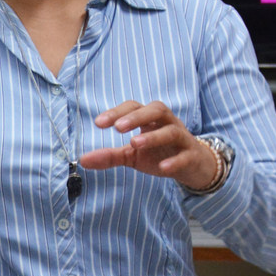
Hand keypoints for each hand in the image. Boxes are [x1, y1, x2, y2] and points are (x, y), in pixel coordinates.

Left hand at [77, 100, 220, 190]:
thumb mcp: (132, 155)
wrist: (193, 166)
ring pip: (171, 130)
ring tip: (134, 144)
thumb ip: (110, 156)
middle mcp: (167, 123)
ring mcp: (182, 139)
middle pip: (156, 110)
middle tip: (117, 128)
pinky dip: (174, 161)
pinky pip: (186, 155)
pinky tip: (162, 168)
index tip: (98, 123)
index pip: (134, 107)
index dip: (117, 112)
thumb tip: (83, 160)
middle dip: (136, 117)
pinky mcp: (192, 156)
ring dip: (153, 136)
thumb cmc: (159, 154)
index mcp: (151, 119)